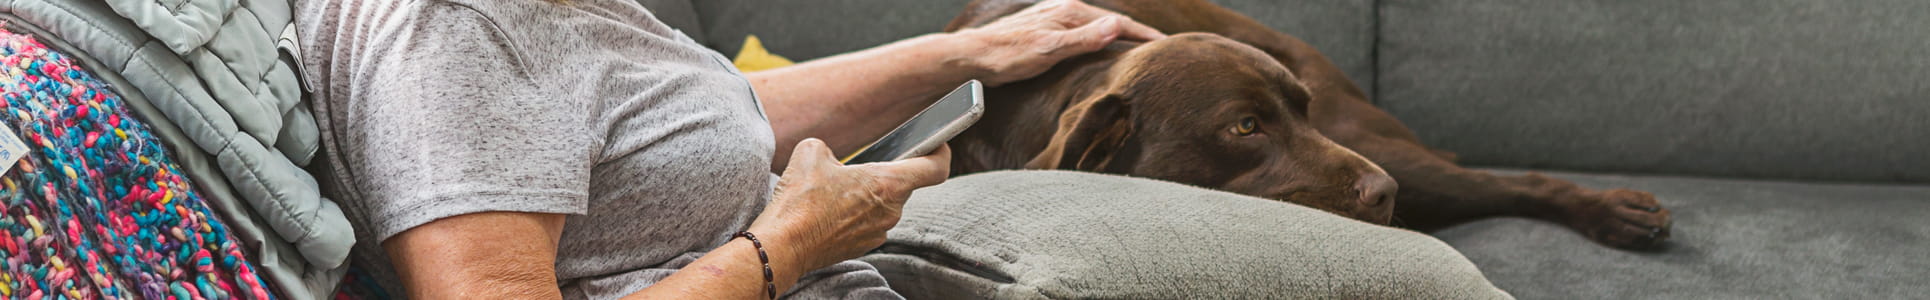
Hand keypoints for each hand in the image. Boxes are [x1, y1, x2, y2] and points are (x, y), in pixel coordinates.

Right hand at [749, 138, 951, 272]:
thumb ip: (830, 148)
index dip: (941, 152)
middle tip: (858, 166)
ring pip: (883, 204)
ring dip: (867, 194)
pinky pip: (868, 222)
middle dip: (883, 174)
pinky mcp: (863, 246)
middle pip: (902, 185)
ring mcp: (878, 232)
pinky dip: (855, 213)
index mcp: (888, 184)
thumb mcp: (811, 151)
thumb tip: (829, 158)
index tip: (937, 143)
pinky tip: (830, 210)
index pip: (935, 168)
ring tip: (835, 190)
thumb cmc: (800, 200)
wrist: (783, 246)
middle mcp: (891, 211)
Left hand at [954, 0, 1165, 85]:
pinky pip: (1082, 34)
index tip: (1168, 46)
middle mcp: (1064, 10)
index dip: (1144, 36)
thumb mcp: (1049, 50)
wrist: (971, 56)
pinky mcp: (1045, 29)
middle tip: (1161, 49)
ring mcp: (1054, 18)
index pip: (1118, 24)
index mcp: (1071, 12)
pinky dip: (1098, 41)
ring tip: (1137, 51)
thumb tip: (1117, 26)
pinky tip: (1098, 52)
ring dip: (1118, 38)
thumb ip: (1084, 39)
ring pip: (1096, 27)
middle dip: (1136, 34)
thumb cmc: (1006, 56)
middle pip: (1110, 22)